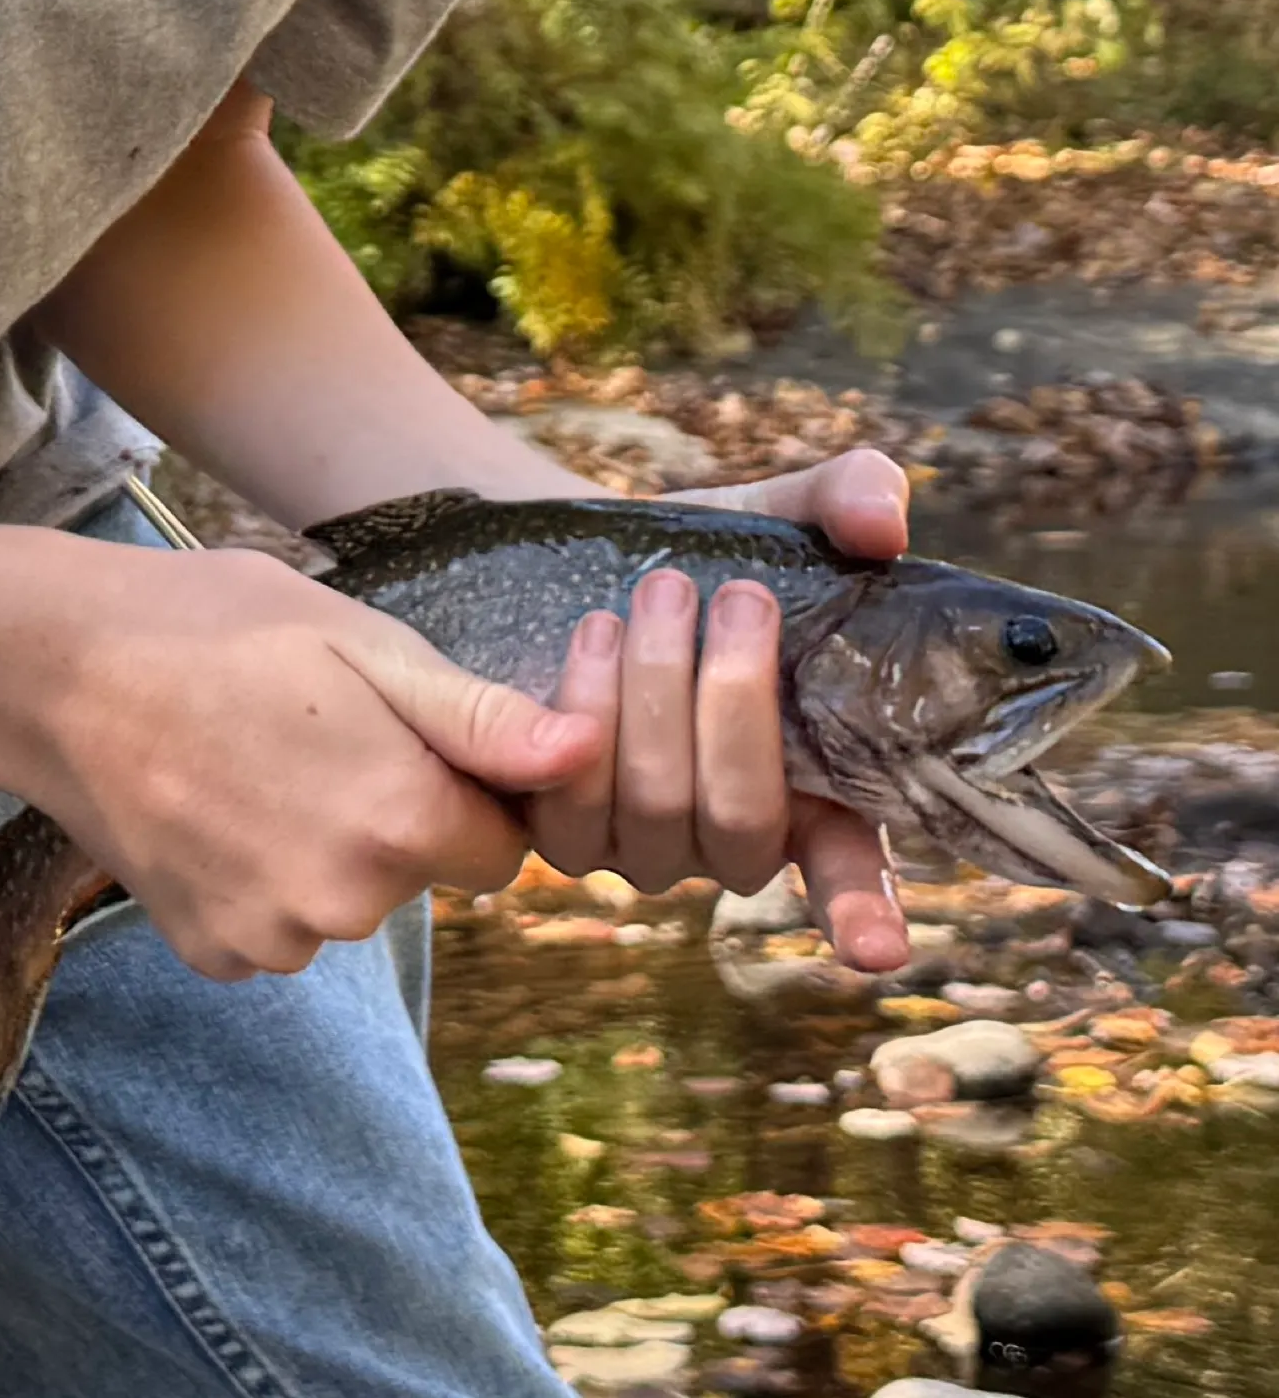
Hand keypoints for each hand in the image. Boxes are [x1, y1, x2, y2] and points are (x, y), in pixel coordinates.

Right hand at [34, 546, 602, 980]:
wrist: (60, 669)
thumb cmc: (224, 632)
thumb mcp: (367, 648)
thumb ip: (483, 721)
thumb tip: (589, 754)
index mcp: (400, 822)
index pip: (502, 850)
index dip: (469, 793)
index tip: (409, 741)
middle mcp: (344, 904)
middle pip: (424, 876)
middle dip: (399, 819)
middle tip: (320, 735)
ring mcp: (272, 939)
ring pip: (353, 902)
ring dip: (332, 851)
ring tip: (263, 764)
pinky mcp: (214, 953)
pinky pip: (284, 926)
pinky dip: (268, 880)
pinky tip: (223, 811)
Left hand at [527, 448, 911, 972]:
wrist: (590, 564)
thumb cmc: (711, 555)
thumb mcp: (780, 514)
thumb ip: (847, 499)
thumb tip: (884, 524)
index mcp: (814, 789)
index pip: (849, 870)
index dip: (864, 910)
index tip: (882, 950)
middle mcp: (730, 835)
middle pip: (742, 821)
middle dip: (738, 705)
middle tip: (736, 596)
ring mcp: (645, 845)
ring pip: (655, 812)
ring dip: (656, 699)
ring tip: (653, 599)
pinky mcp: (564, 832)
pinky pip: (567, 809)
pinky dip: (583, 720)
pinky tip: (592, 636)